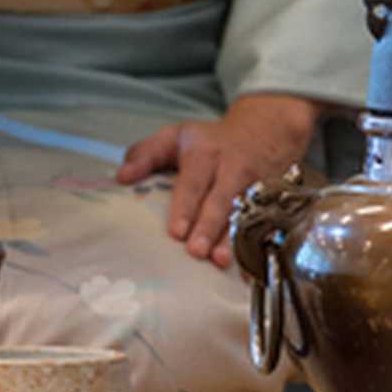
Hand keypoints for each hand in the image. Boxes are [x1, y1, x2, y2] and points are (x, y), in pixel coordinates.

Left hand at [116, 93, 321, 267]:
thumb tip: (121, 177)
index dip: (185, 207)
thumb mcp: (176, 136)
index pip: (192, 182)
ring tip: (219, 261)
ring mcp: (253, 183)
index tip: (176, 231)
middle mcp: (229, 167)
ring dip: (230, 239)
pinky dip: (254, 243)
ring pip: (241, 214)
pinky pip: (262, 222)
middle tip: (196, 251)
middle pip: (219, 199)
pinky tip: (246, 264)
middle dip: (208, 226)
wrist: (265, 128)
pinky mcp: (270, 197)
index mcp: (203, 152)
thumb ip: (145, 154)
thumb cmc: (210, 140)